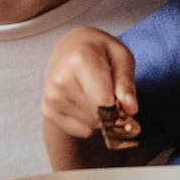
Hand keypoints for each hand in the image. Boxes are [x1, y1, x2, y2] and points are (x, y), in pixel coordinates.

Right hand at [40, 27, 137, 145]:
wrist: (70, 48)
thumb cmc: (101, 52)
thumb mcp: (122, 57)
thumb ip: (126, 83)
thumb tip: (131, 109)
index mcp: (80, 60)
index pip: (103, 102)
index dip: (122, 113)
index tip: (131, 111)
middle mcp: (61, 80)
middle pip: (98, 117)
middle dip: (113, 115)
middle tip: (117, 99)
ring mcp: (52, 96)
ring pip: (91, 126)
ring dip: (101, 118)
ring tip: (99, 96)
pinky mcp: (48, 110)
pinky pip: (81, 131)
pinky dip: (90, 123)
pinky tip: (87, 103)